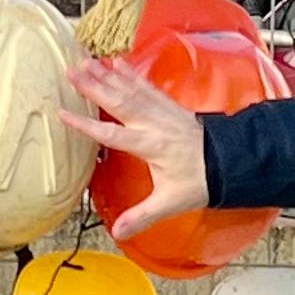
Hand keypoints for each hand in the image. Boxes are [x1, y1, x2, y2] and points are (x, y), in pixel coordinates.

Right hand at [59, 58, 207, 240]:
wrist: (231, 161)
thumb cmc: (200, 181)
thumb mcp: (170, 203)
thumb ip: (142, 216)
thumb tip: (117, 233)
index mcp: (150, 146)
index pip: (111, 135)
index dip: (86, 125)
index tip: (63, 113)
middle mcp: (154, 124)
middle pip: (119, 102)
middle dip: (94, 86)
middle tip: (71, 70)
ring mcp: (163, 112)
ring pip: (131, 89)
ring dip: (108, 75)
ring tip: (86, 61)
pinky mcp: (171, 106)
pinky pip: (147, 86)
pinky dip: (132, 73)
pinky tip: (118, 62)